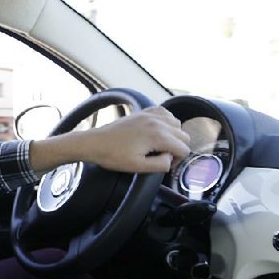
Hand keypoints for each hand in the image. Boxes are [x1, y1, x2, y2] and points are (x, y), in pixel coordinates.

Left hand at [28, 106, 190, 173]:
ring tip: (159, 145)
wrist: (94, 143)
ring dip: (173, 135)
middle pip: (184, 135)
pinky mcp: (143, 112)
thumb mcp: (138, 167)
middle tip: (161, 156)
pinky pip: (165, 112)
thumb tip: (170, 159)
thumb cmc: (112, 155)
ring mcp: (150, 115)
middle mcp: (157, 122)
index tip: (164, 163)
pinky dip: (166, 121)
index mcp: (158, 136)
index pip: (184, 149)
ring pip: (177, 123)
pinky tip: (158, 131)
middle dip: (177, 147)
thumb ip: (160, 165)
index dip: (176, 160)